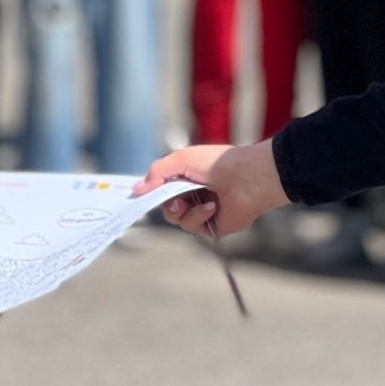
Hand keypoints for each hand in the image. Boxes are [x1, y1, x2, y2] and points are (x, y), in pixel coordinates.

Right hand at [135, 140, 288, 238]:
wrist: (248, 177)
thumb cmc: (217, 163)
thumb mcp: (181, 159)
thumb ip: (157, 172)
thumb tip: (137, 189)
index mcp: (186, 176)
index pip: (161, 187)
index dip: (150, 191)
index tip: (137, 195)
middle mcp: (192, 193)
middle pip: (164, 205)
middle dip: (164, 202)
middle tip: (172, 198)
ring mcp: (201, 210)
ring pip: (175, 218)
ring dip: (181, 210)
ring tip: (192, 201)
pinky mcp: (211, 226)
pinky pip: (192, 227)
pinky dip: (198, 216)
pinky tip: (211, 206)